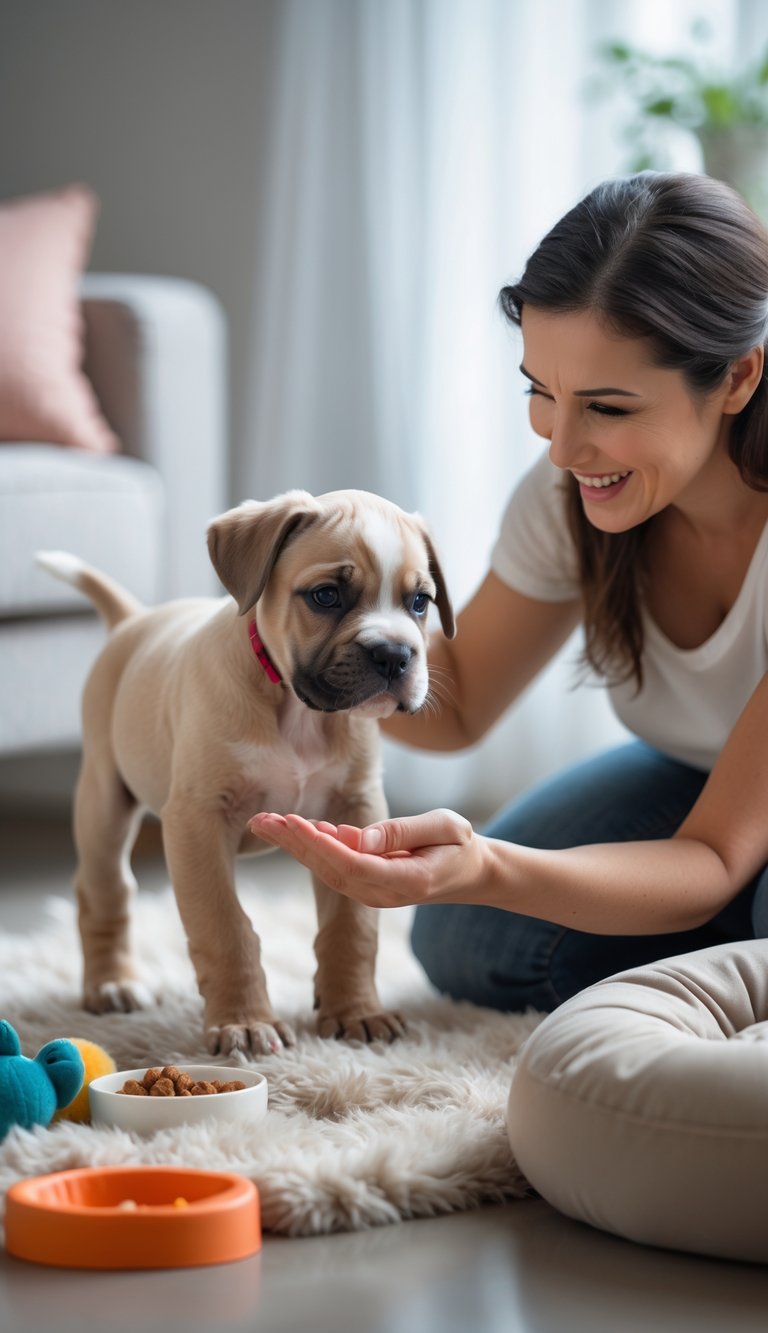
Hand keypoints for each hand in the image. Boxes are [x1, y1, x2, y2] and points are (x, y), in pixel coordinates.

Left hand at [248, 808, 490, 909]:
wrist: (471, 872)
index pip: (351, 864)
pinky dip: (313, 845)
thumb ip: (404, 832)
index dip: (320, 845)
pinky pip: (335, 864)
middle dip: (293, 844)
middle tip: (261, 820)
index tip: (293, 823)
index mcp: (403, 880)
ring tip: (266, 822)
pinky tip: (295, 827)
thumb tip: (361, 838)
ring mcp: (372, 891)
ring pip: (326, 868)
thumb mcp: (446, 827)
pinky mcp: (367, 881)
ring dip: (295, 845)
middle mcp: (381, 892)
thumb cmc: (460, 844)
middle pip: (328, 869)